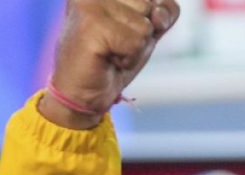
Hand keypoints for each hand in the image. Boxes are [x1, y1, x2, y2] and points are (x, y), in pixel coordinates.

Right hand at [40, 0, 179, 127]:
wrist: (81, 95)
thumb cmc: (112, 62)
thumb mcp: (146, 32)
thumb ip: (163, 14)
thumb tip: (158, 16)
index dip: (154, 23)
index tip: (124, 35)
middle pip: (151, 7)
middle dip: (142, 34)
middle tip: (117, 46)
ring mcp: (90, 3)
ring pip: (145, 25)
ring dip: (135, 48)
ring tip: (112, 53)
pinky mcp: (91, 24)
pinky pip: (136, 41)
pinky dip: (129, 58)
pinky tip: (108, 60)